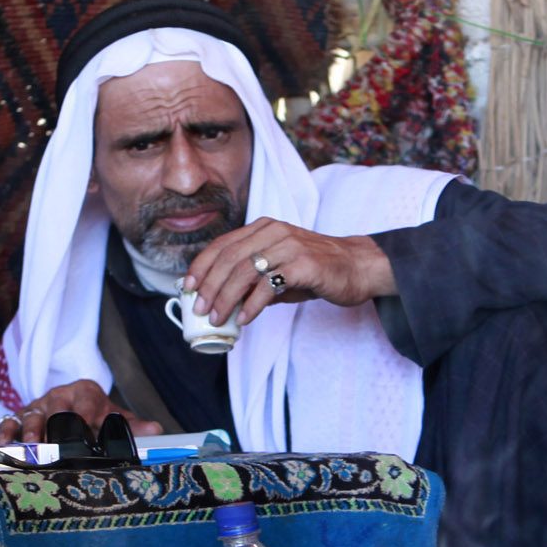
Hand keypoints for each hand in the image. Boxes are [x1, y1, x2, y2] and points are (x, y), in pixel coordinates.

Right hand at [0, 379, 161, 445]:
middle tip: (56, 446)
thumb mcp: (115, 419)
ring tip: (33, 449)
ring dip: (31, 433)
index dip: (86, 416)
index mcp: (86, 392)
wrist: (74, 407)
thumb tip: (155, 430)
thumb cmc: (97, 417)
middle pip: (56, 408)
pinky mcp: (21, 416)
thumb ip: (134, 426)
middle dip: (55, 427)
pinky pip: (11, 422)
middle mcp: (60, 395)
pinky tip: (5, 446)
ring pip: (32, 415)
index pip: (86, 401)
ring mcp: (38, 405)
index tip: (86, 431)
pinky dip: (7, 433)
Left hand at [183, 220, 394, 328]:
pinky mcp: (304, 264)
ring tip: (218, 318)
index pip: (223, 244)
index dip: (201, 266)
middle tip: (200, 309)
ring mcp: (289, 246)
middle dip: (210, 286)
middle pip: (229, 258)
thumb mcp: (281, 269)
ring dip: (226, 298)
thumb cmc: (318, 270)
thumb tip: (225, 301)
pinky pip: (269, 285)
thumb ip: (254, 280)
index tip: (188, 288)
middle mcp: (274, 231)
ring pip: (245, 270)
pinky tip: (244, 319)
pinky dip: (252, 305)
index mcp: (264, 228)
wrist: (359, 267)